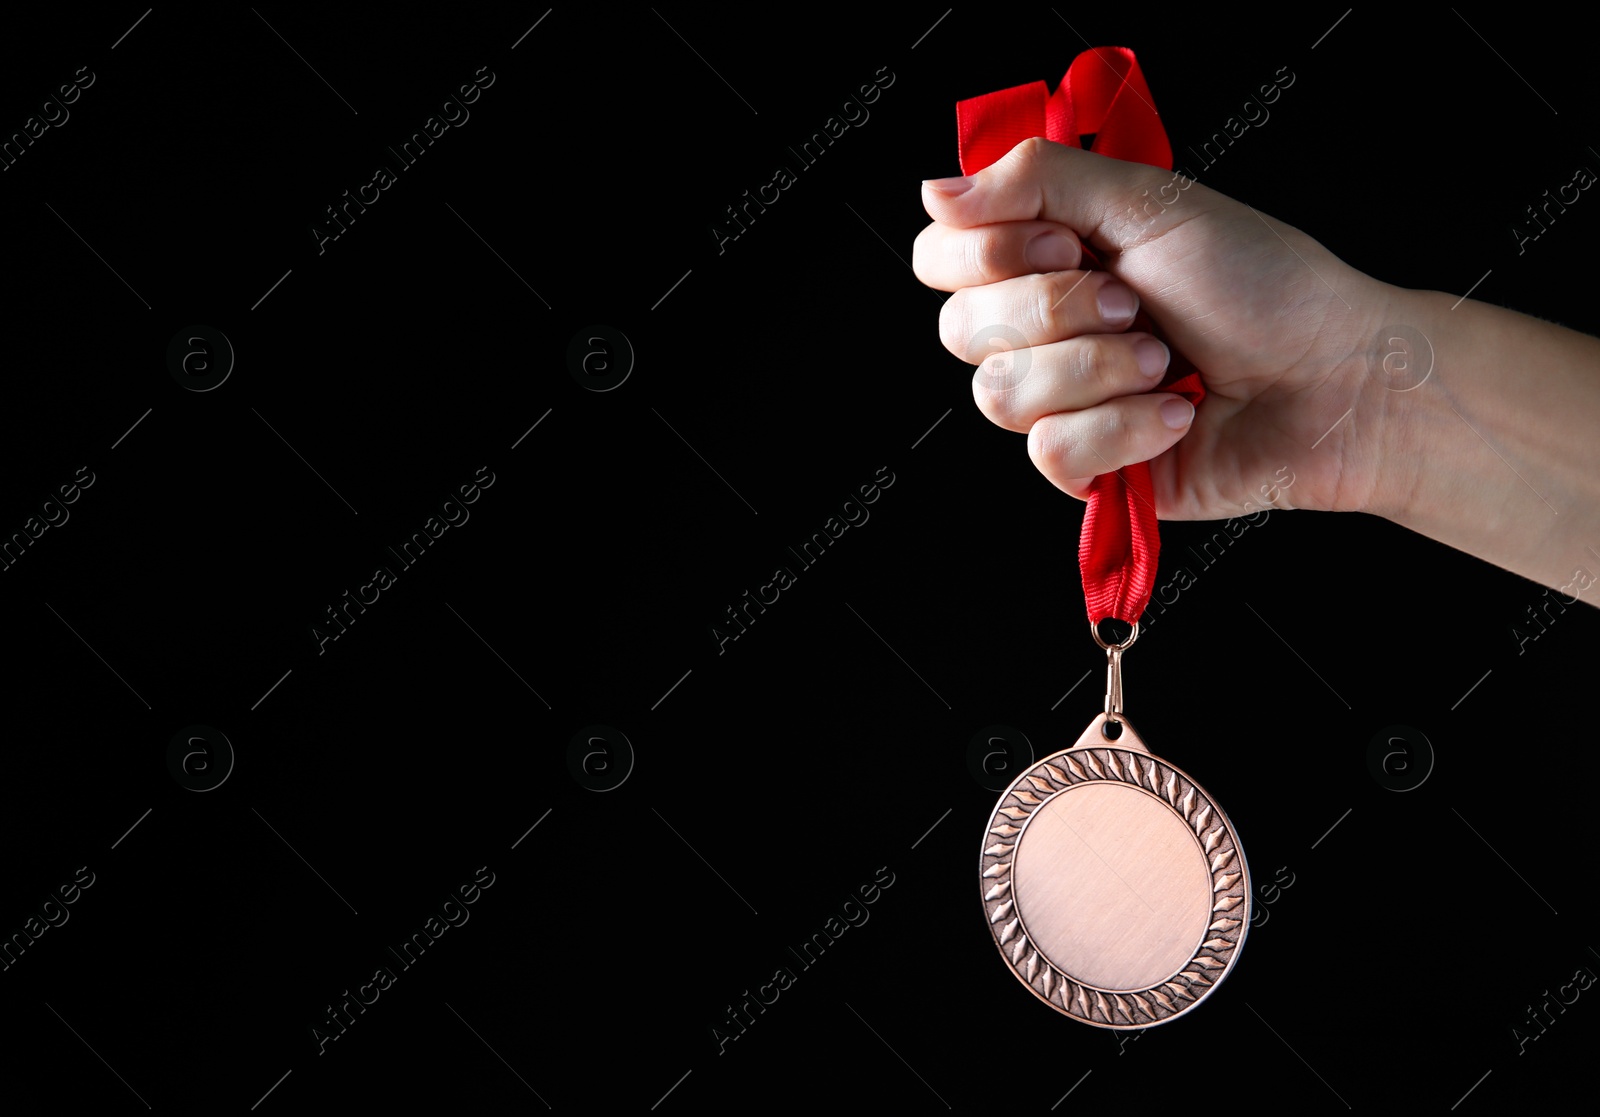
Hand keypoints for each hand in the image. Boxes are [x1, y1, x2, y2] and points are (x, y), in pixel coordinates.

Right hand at [914, 137, 1404, 518]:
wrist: (1335, 378)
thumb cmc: (1264, 287)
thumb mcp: (1149, 203)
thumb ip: (1037, 180)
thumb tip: (936, 190)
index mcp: (1049, 257)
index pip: (941, 257)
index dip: (983, 255)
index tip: (1063, 244)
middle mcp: (1044, 331)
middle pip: (959, 329)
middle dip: (1056, 312)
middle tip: (1133, 303)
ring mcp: (1061, 403)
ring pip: (1001, 395)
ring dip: (1099, 371)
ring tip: (1165, 361)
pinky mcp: (1085, 468)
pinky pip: (1051, 451)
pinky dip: (1125, 429)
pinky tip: (1176, 414)